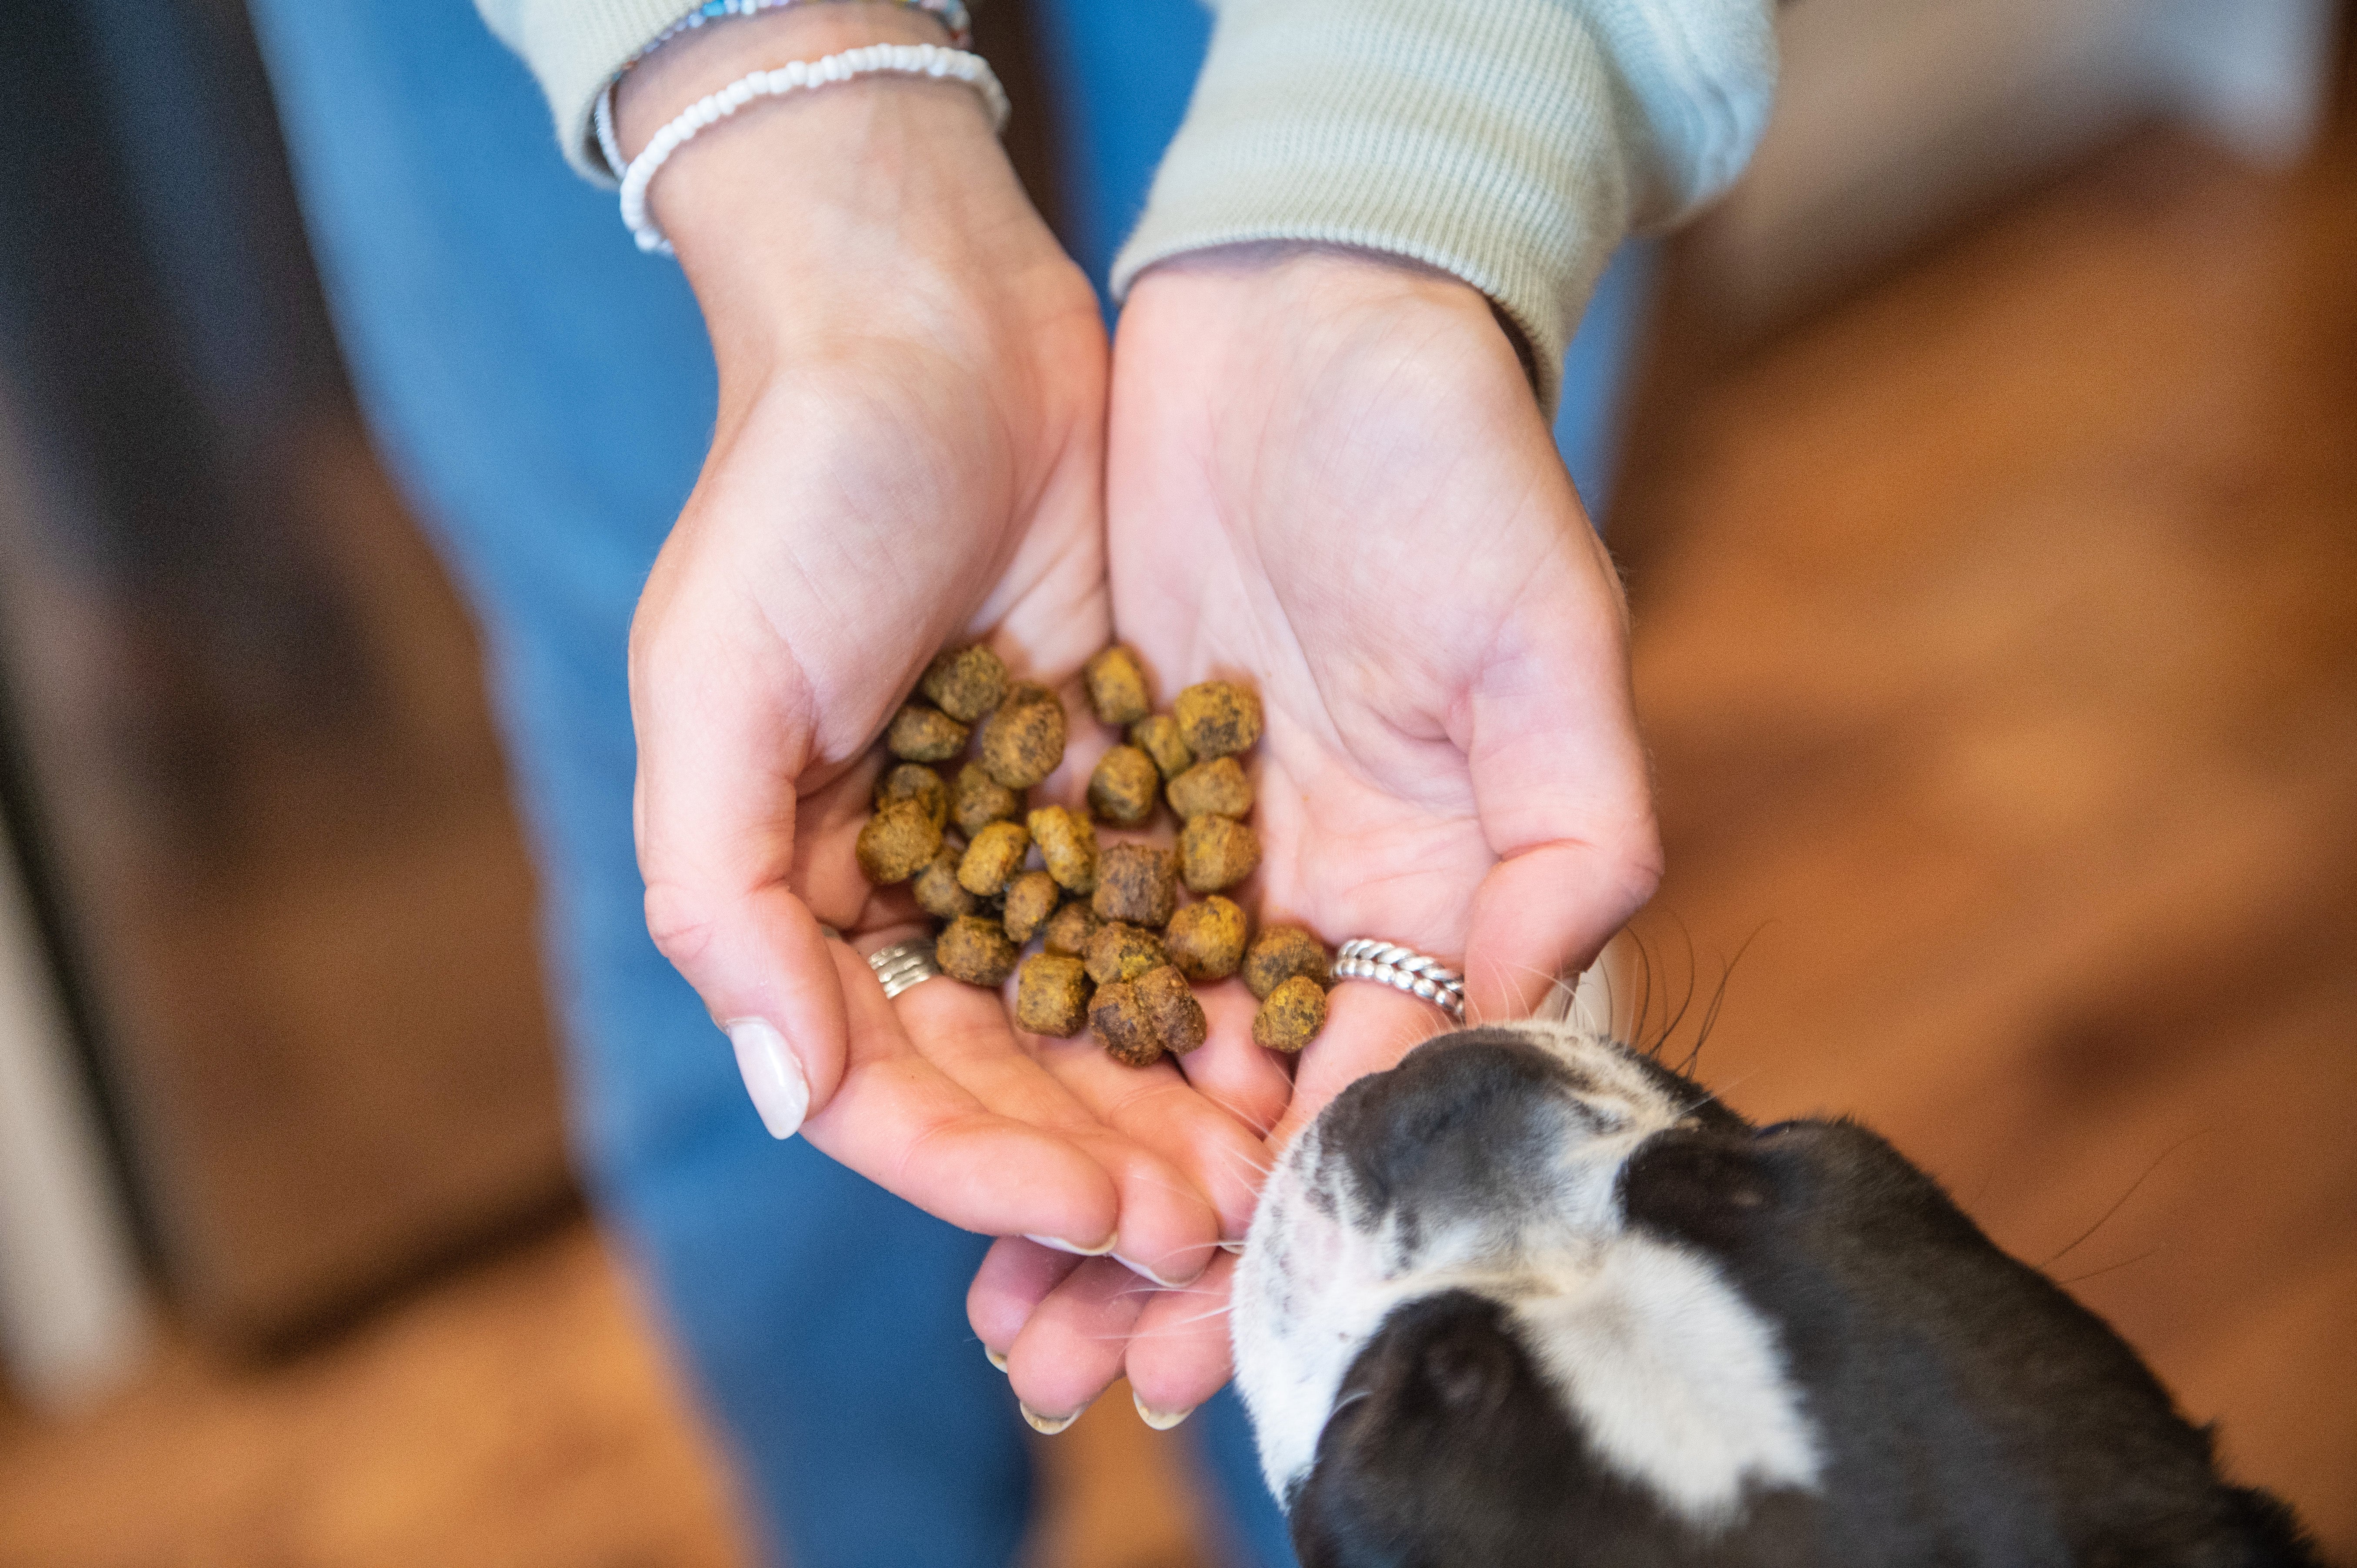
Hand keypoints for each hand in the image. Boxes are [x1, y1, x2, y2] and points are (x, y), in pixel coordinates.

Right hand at [622, 6, 1219, 1275]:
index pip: (886, 1086)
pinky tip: (1290, 1052)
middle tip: (1212, 1231)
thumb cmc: (798, 491)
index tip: (1101, 1212)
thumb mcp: (714, 679)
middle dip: (1098, 1166)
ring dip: (1167, 1111)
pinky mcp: (1110, 785)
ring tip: (1260, 1174)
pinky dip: (1216, 997)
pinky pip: (1164, 924)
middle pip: (1005, 1082)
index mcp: (798, 896)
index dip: (983, 1170)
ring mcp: (1015, 847)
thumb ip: (720, 890)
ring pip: (1096, 1027)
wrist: (931, 326)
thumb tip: (788, 1095)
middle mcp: (906, 896)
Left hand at [976, 244, 1661, 1422]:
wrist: (1300, 316)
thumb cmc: (1451, 464)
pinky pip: (1049, 947)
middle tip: (1090, 1368)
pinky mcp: (1102, 789)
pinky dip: (1011, 1049)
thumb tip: (1535, 982)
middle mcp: (1315, 896)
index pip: (1366, 1092)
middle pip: (1239, 1112)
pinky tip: (956, 1141)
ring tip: (1016, 1315)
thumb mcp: (1546, 632)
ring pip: (1135, 1060)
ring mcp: (1205, 851)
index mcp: (1430, 885)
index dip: (1298, 1215)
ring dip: (1078, 1186)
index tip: (1217, 1328)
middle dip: (1171, 1246)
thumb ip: (1573, 818)